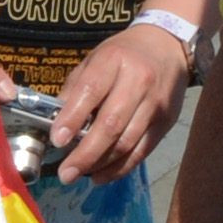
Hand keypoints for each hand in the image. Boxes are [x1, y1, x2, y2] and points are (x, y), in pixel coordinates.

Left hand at [49, 20, 192, 181]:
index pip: (91, 90)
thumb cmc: (123, 55)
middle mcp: (138, 80)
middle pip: (111, 124)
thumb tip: (55, 123)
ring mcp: (156, 103)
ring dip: (100, 164)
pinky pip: (141, 151)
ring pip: (127, 142)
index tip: (57, 140)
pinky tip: (101, 175)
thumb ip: (75, 88)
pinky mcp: (166, 122)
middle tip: (65, 173)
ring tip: (79, 174)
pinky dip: (120, 168)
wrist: (167, 46)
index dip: (72, 118)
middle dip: (85, 153)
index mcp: (114, 60)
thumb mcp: (95, 59)